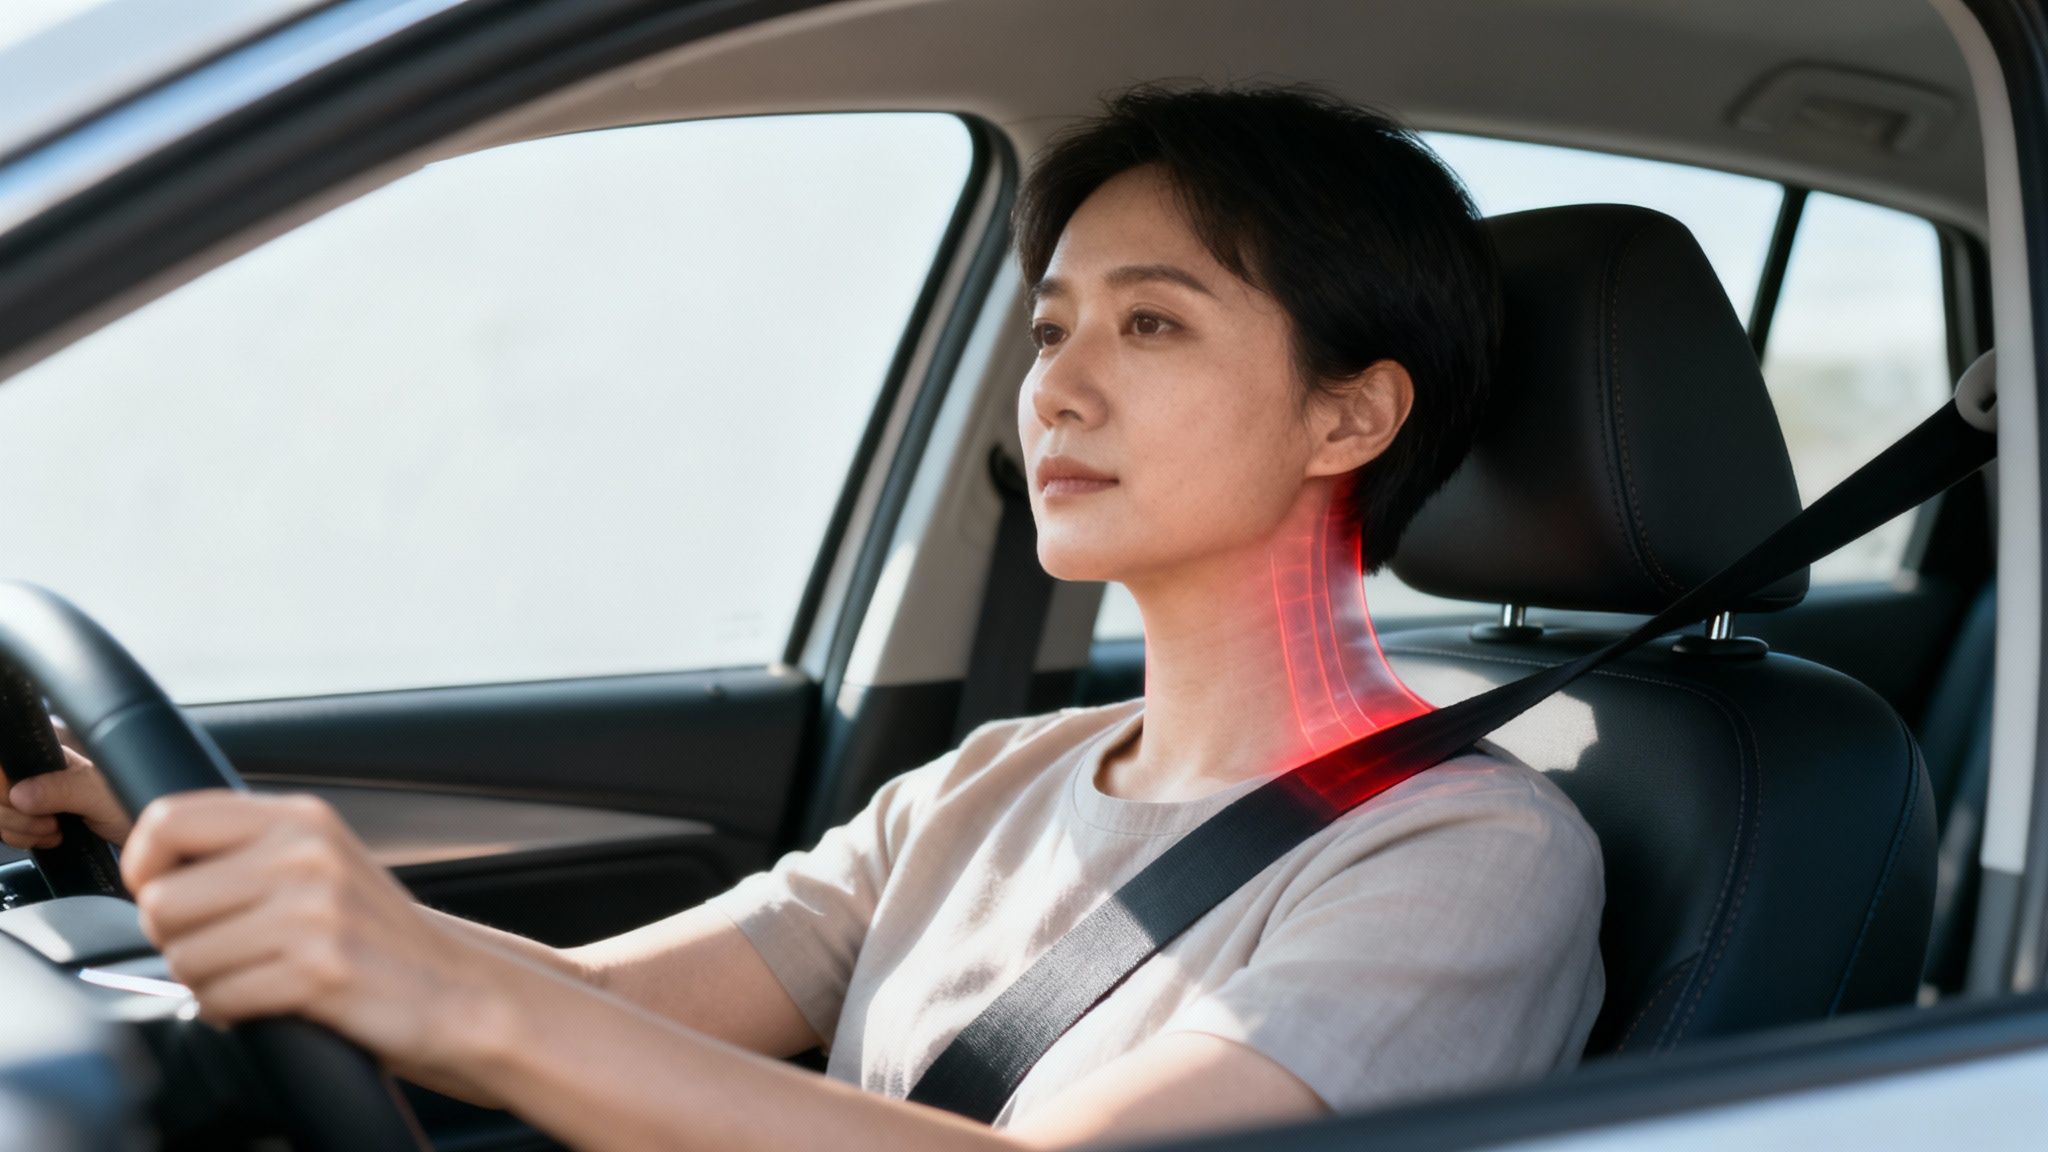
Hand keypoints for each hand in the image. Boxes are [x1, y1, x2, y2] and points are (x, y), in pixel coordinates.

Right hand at [0, 719, 132, 849]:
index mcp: (50, 754)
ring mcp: (35, 795)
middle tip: (51, 822)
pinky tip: (50, 838)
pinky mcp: (35, 816)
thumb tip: (18, 793)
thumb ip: (61, 790)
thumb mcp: (99, 794)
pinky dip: (23, 838)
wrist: (146, 832)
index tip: (25, 803)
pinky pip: (7, 828)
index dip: (5, 790)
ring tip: (55, 830)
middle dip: (14, 816)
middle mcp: (38, 771)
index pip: (3, 768)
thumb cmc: (133, 802)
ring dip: (20, 830)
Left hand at [123, 791, 506, 1077]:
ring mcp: (316, 911)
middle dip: (176, 940)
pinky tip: (270, 1002)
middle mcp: (307, 854)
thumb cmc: (377, 937)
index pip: (170, 819)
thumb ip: (249, 847)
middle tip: (221, 949)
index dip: (143, 866)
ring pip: (184, 957)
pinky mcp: (320, 970)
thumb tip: (152, 864)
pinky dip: (230, 1012)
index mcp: (302, 818)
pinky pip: (218, 999)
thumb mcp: (320, 863)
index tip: (162, 893)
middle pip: (163, 901)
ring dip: (205, 982)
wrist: (457, 990)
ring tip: (253, 976)